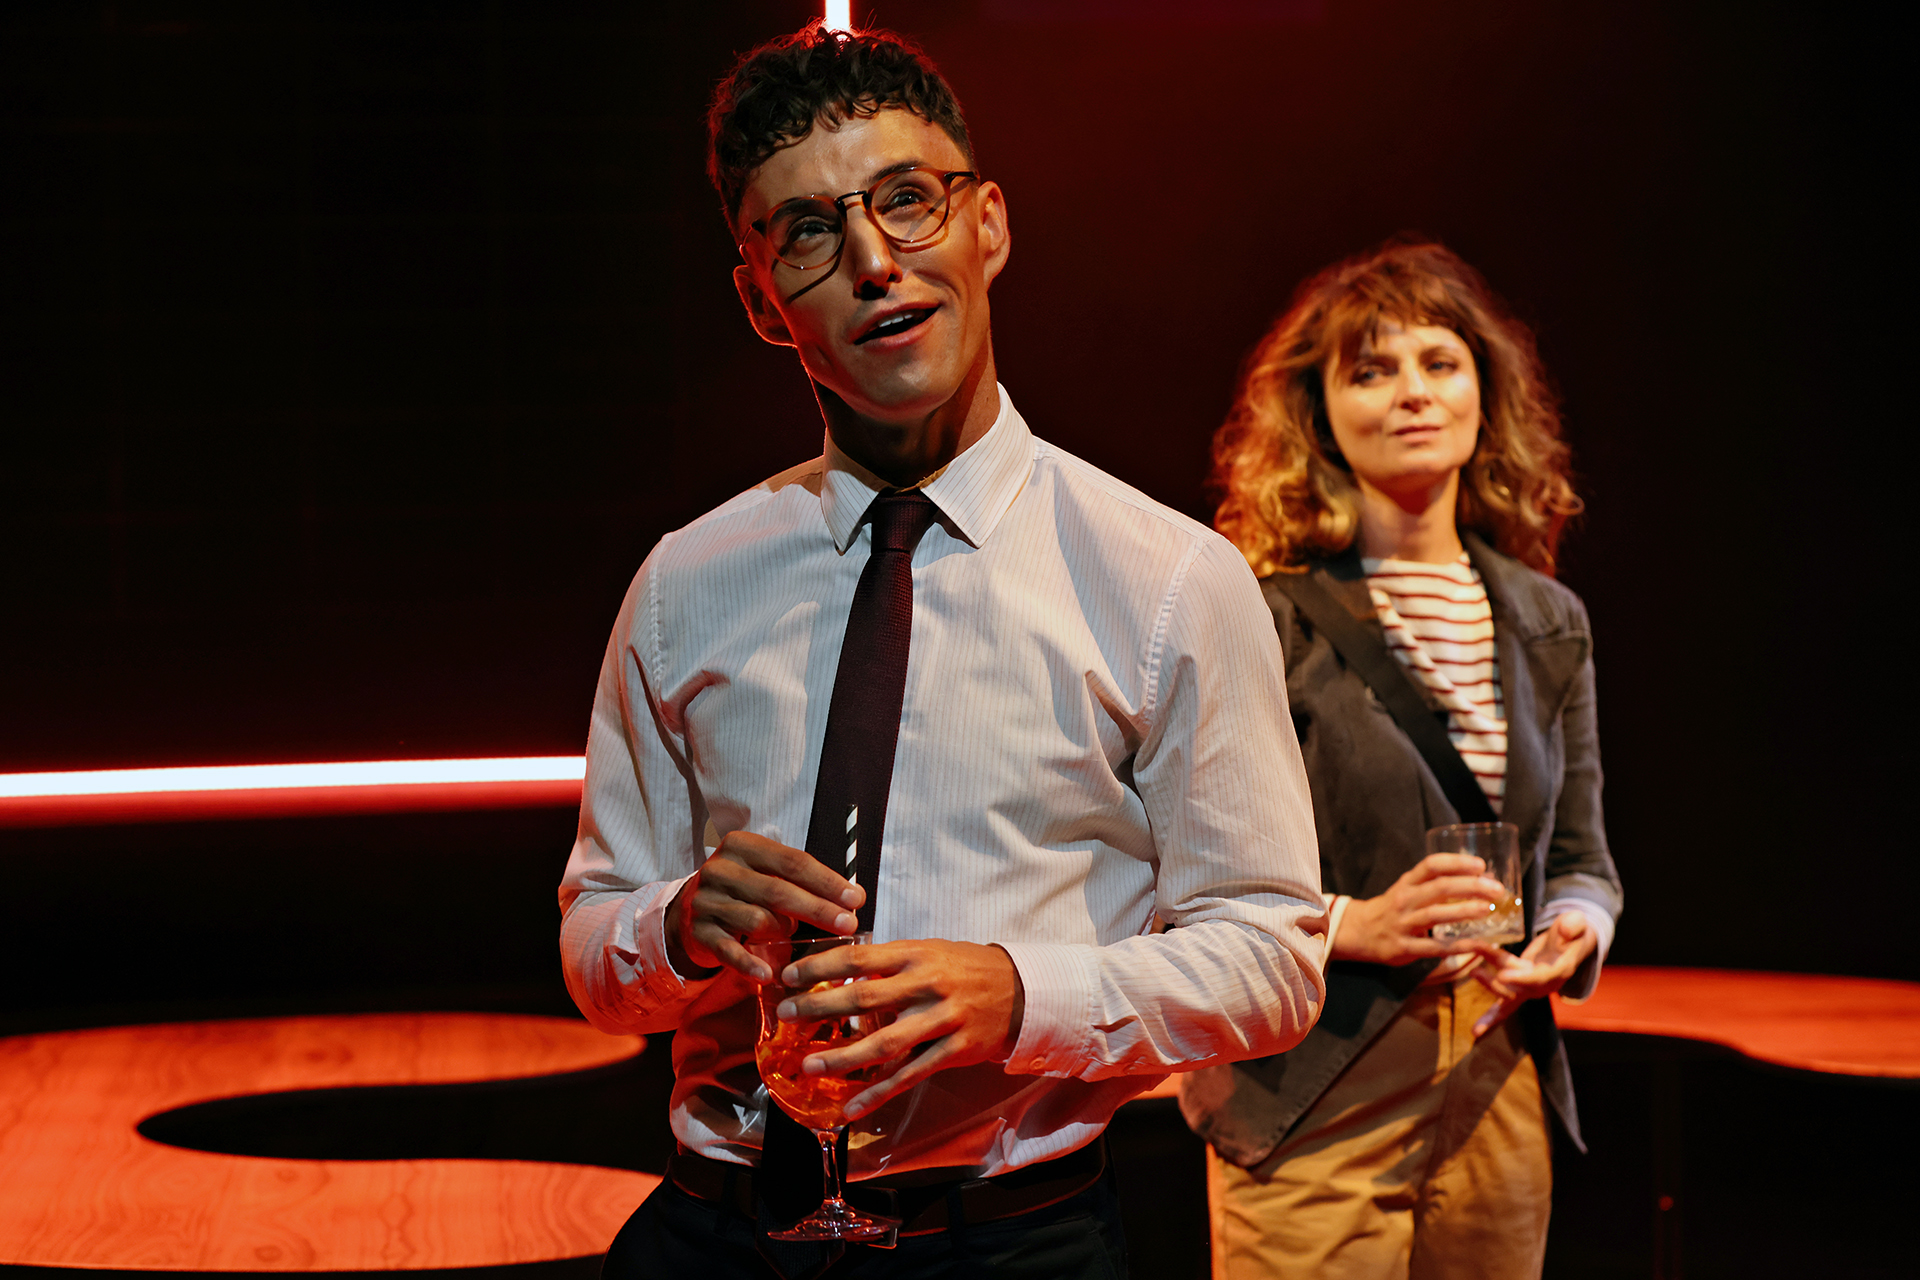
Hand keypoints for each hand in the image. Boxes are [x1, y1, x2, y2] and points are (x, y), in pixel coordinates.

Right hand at [665, 831, 864, 981]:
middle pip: (779, 891)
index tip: (856, 898)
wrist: (688, 910)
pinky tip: (768, 974)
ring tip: (792, 937)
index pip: (792, 862)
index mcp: (743, 846)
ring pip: (757, 919)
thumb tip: (851, 898)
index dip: (827, 881)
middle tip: (849, 924)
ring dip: (783, 931)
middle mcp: (721, 869)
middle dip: (818, 909)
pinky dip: (750, 964)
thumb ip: (801, 881)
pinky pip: (729, 951)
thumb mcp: (765, 873)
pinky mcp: (699, 932)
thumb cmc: (743, 890)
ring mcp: (706, 901)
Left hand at [773, 939, 1024, 1120]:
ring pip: (884, 1043)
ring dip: (843, 1057)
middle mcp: (927, 985)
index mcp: (916, 954)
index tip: (789, 977)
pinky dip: (879, 1093)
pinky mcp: (953, 1051)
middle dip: (820, 1007)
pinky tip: (851, 1106)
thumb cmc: (965, 968)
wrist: (1022, 991)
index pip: (858, 957)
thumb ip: (889, 962)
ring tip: (809, 1066)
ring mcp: (941, 1020)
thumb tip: (839, 972)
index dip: (819, 967)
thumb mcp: (929, 951)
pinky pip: (910, 1076)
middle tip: (786, 1015)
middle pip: (864, 998)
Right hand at [1331, 854, 1511, 967]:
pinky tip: (1478, 944)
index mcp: (1407, 882)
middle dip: (1470, 886)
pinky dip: (1458, 946)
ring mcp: (1402, 924)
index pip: (1432, 865)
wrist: (1359, 932)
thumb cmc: (1393, 908)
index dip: (1457, 863)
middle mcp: (1404, 900)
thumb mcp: (1407, 889)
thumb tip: (1479, 879)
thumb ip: (1435, 884)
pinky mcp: (1403, 948)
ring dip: (1464, 911)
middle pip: (1439, 888)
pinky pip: (1434, 947)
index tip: (1481, 865)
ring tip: (1487, 909)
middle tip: (1496, 890)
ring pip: (1435, 915)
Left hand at [1469, 911, 1598, 1037]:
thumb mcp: (1576, 923)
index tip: (1503, 973)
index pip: (1540, 977)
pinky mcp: (1520, 987)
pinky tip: (1476, 1031)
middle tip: (1477, 972)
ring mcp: (1531, 987)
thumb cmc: (1573, 931)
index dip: (1522, 977)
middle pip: (1520, 988)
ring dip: (1489, 984)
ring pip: (1509, 994)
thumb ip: (1572, 925)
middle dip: (1497, 982)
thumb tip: (1565, 929)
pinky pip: (1505, 1005)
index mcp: (1559, 970)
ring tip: (1473, 972)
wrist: (1572, 944)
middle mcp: (1545, 983)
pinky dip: (1491, 1018)